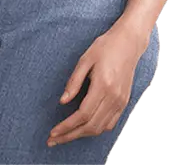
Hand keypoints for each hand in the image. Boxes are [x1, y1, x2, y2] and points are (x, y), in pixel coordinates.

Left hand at [47, 23, 149, 147]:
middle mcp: (114, 95)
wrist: (129, 41)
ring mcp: (121, 100)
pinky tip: (85, 128)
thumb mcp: (86, 59)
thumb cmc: (107, 46)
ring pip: (100, 128)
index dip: (66, 126)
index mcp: (103, 84)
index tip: (53, 132)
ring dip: (82, 135)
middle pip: (90, 126)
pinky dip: (96, 130)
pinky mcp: (124, 101)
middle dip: (70, 135)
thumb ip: (74, 81)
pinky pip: (110, 123)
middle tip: (53, 140)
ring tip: (66, 135)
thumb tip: (62, 101)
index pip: (83, 114)